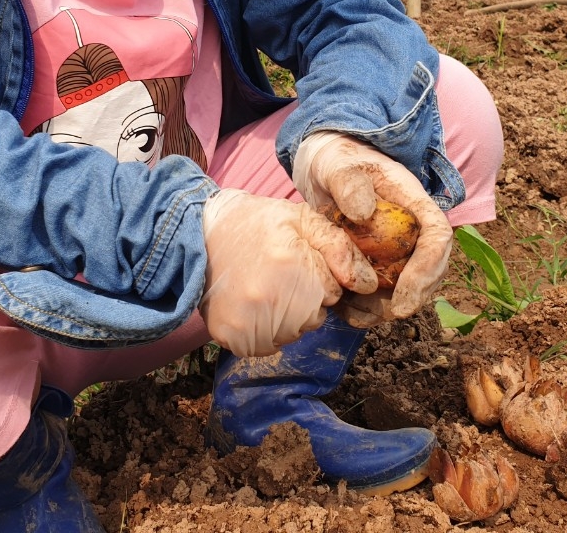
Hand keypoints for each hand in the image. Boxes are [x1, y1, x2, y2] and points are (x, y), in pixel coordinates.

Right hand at [198, 188, 376, 356]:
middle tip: (279, 273)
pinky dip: (266, 331)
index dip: (319, 276)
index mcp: (291, 266)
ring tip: (264, 287)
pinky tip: (253, 305)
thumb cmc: (256, 223)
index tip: (296, 261)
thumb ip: (338, 247)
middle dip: (307, 298)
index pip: (332, 293)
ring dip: (287, 316)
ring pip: (293, 333)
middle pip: (315, 316)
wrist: (199, 232)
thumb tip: (367, 284)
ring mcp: (248, 323)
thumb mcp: (301, 219)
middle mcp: (270, 300)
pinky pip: (267, 346)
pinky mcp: (231, 338)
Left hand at [293, 132, 452, 325]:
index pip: (437, 236)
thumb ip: (348, 183)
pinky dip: (367, 304)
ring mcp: (397, 244)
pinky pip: (382, 288)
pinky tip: (344, 311)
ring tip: (357, 315)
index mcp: (412, 201)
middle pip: (430, 268)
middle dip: (412, 296)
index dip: (427, 270)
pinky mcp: (379, 259)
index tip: (404, 299)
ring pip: (408, 284)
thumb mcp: (337, 165)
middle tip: (384, 315)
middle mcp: (412, 227)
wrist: (324, 166)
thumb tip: (364, 213)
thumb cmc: (335, 160)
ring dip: (388, 306)